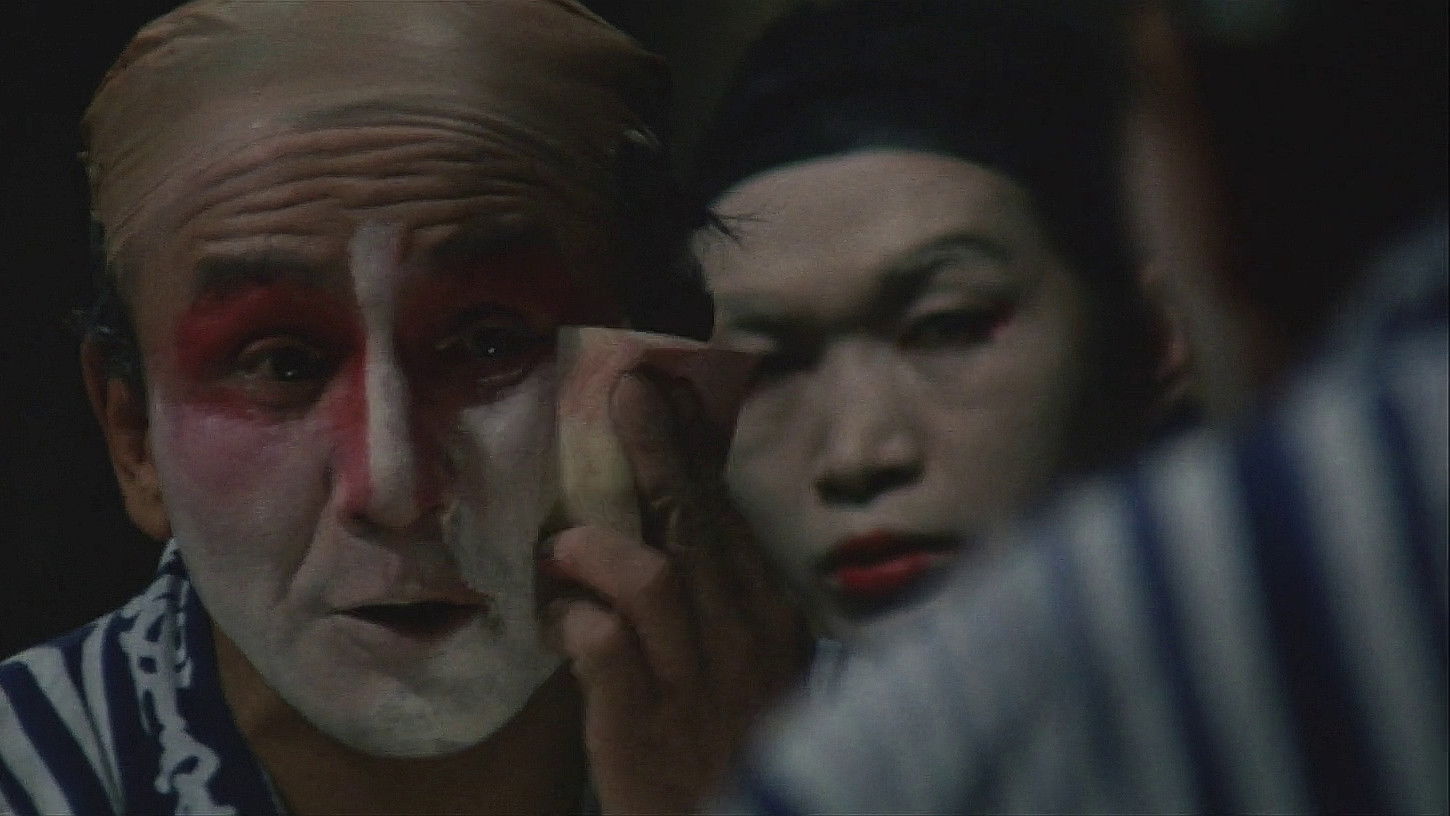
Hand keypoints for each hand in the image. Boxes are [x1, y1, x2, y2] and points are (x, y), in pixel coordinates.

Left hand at [543, 367, 811, 814]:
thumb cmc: (732, 744)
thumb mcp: (750, 663)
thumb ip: (719, 597)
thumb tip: (670, 520)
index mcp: (769, 616)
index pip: (730, 516)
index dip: (696, 451)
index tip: (670, 390)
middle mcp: (742, 638)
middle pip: (698, 526)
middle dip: (661, 453)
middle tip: (629, 392)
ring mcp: (695, 681)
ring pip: (654, 578)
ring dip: (600, 548)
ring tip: (563, 545)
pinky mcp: (644, 724)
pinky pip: (603, 649)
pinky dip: (573, 622)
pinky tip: (557, 624)